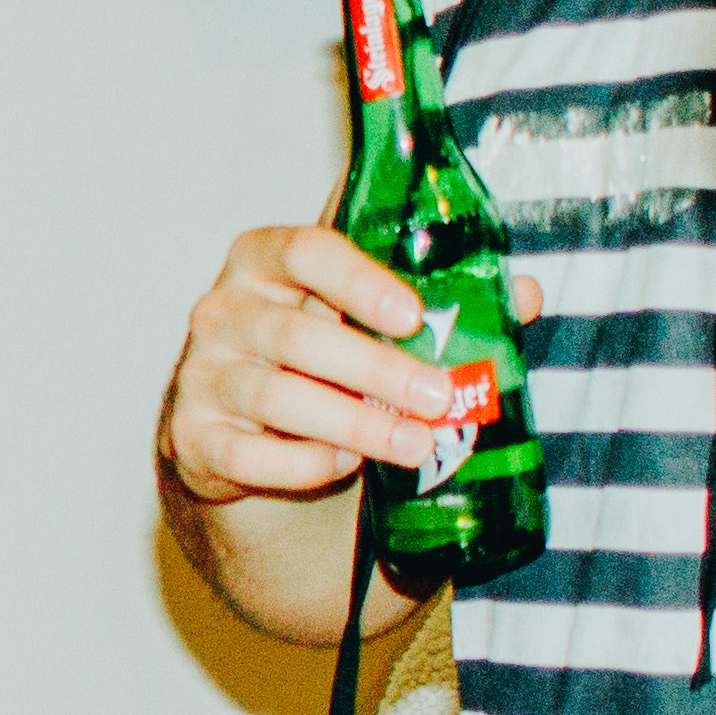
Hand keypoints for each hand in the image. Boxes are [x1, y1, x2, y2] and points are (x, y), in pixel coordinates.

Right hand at [159, 223, 491, 509]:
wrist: (242, 430)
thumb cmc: (317, 357)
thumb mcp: (365, 320)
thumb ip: (437, 303)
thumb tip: (523, 295)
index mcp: (262, 260)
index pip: (303, 249)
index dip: (359, 280)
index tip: (413, 314)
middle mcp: (221, 312)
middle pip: (296, 336)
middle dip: (377, 370)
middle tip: (441, 397)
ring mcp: (200, 376)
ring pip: (277, 399)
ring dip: (356, 425)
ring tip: (416, 445)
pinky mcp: (192, 438)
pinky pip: (250, 456)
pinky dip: (305, 464)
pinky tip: (346, 466)